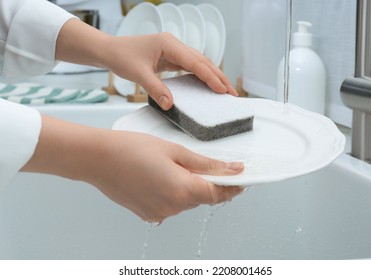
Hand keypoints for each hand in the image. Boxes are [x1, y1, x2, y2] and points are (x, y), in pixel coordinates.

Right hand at [22, 115, 243, 221]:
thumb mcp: (174, 151)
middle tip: (201, 164)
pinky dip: (173, 193)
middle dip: (207, 183)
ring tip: (172, 166)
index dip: (233, 188)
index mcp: (182, 190)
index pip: (219, 194)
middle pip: (202, 198)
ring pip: (186, 201)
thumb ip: (206, 164)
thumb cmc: (132, 149)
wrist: (98, 159)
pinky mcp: (148, 214)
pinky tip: (160, 177)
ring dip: (188, 187)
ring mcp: (159, 213)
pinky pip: (170, 205)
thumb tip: (232, 170)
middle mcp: (173, 207)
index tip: (241, 180)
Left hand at [56, 19, 237, 109]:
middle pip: (203, 61)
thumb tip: (171, 105)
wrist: (110, 50)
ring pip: (200, 62)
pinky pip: (191, 66)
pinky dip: (202, 75)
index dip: (211, 77)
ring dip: (213, 75)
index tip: (222, 90)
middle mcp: (175, 45)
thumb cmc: (122, 57)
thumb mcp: (138, 74)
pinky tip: (208, 84)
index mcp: (169, 44)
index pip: (196, 62)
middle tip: (232, 93)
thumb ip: (156, 89)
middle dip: (219, 76)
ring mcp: (174, 50)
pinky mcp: (171, 57)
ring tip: (225, 90)